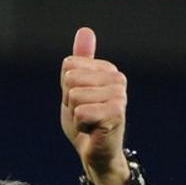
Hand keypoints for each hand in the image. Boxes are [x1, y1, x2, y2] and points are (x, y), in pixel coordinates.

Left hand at [60, 27, 129, 184]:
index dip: (66, 89)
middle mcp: (117, 79)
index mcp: (108, 69)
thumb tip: (85, 30)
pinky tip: (92, 131)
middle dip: (69, 102)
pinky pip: (80, 113)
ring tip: (89, 123)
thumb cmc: (86, 122)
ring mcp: (119, 96)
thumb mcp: (76, 88)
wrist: (97, 154)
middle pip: (70, 80)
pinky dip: (80, 126)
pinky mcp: (116, 114)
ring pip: (74, 97)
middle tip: (83, 115)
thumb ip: (80, 61)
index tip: (79, 102)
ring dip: (75, 115)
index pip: (68, 66)